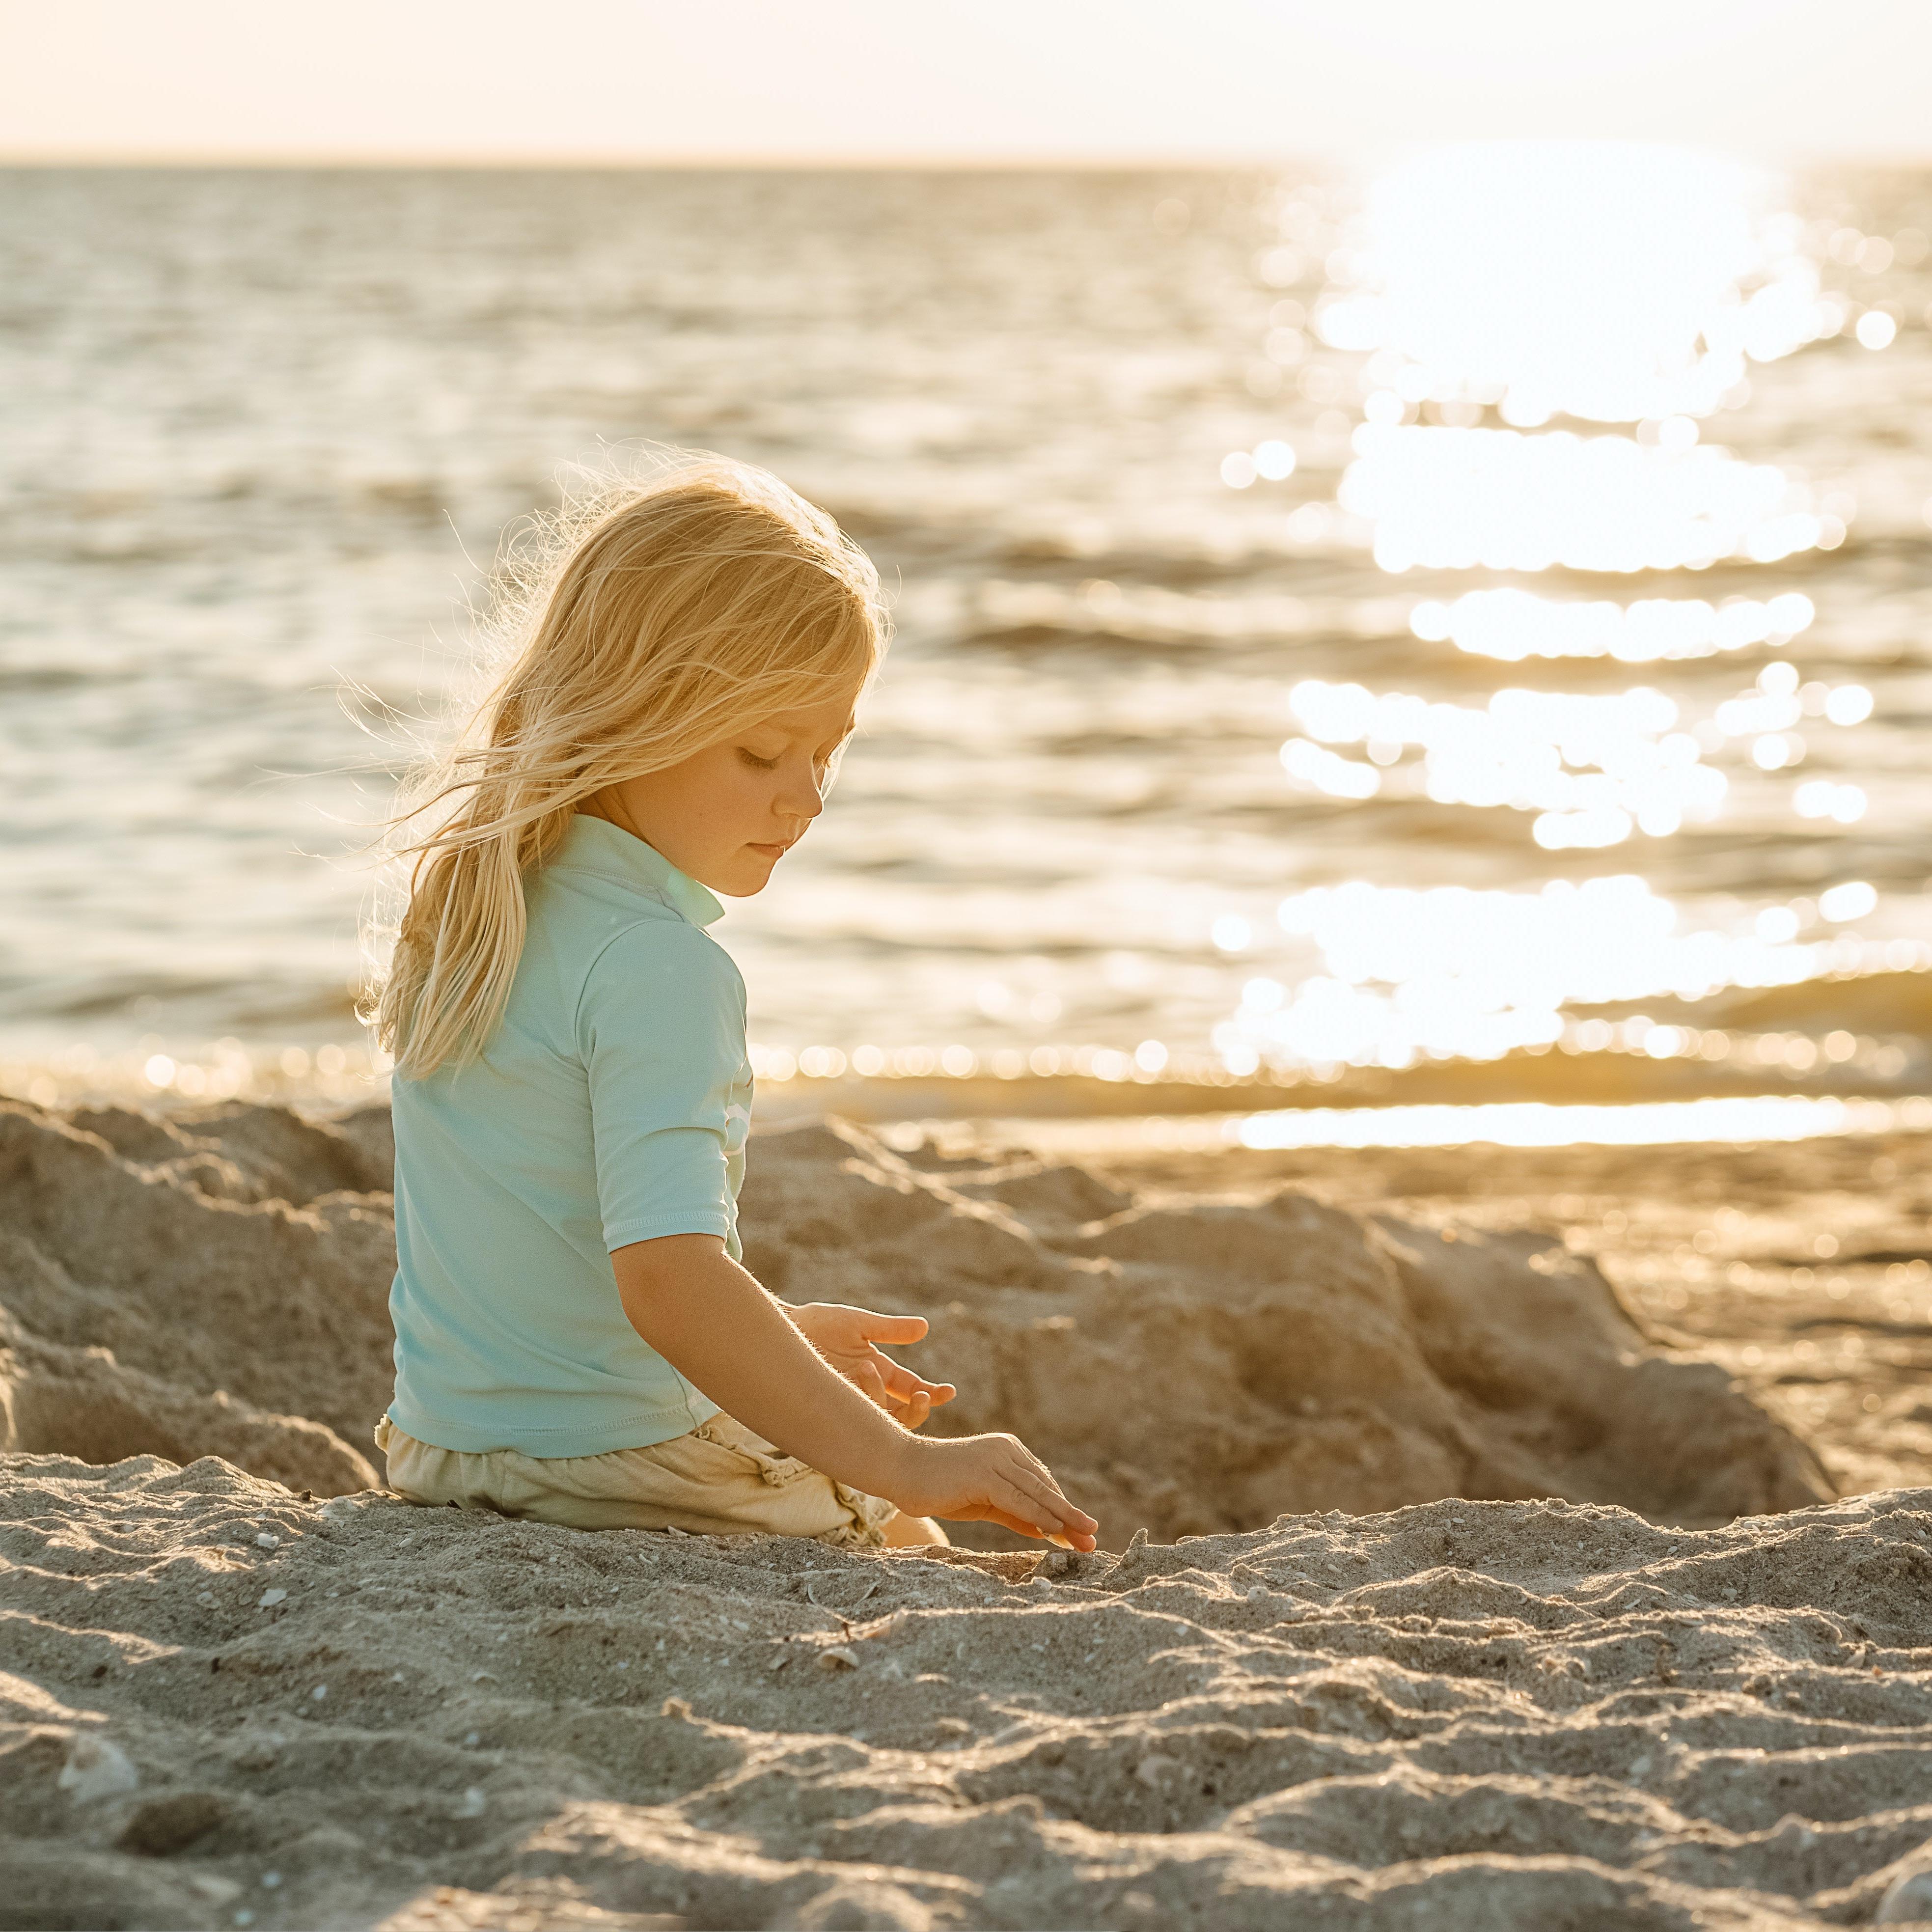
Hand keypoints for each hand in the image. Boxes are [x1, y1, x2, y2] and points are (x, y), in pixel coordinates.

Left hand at [787, 1302, 956, 1429]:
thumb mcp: (858, 1323)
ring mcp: (850, 1404)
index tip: (948, 1391)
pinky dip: (863, 1405)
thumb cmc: (817, 1324)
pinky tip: (858, 1379)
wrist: (781, 1330)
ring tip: (867, 1368)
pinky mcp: (831, 1413)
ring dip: (884, 1400)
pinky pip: (855, 1423)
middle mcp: (868, 1391)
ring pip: (881, 1422)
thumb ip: (890, 1329)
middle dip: (918, 1410)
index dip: (932, 1394)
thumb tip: (925, 1327)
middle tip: (921, 1395)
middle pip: (903, 1415)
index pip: (912, 1390)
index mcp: (879, 1370)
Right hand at [884, 1432, 1098, 1550]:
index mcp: (1008, 1450)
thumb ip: (1015, 1512)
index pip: (1042, 1483)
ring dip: (1063, 1518)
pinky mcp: (982, 1473)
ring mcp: (994, 1459)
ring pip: (1036, 1493)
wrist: (900, 1468)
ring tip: (1084, 1537)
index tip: (1082, 1532)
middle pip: (1045, 1488)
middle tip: (1094, 1538)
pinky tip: (1053, 1530)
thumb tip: (1046, 1530)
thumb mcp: (984, 1503)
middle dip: (1070, 1516)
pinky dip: (1037, 1515)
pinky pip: (1016, 1499)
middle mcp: (1005, 1450)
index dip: (1063, 1509)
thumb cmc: (939, 1487)